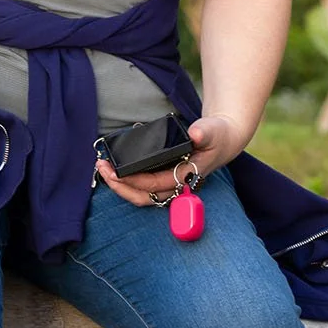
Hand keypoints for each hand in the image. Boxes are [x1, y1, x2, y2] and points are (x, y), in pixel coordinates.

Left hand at [93, 113, 251, 208]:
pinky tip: (115, 169)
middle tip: (103, 170)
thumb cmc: (218, 136)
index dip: (135, 180)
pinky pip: (144, 187)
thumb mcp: (214, 131)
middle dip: (121, 187)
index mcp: (188, 176)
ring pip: (143, 196)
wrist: (223, 140)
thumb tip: (195, 135)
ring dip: (121, 186)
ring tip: (104, 169)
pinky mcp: (166, 179)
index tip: (117, 171)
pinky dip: (128, 181)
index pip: (157, 184)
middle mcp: (178, 185)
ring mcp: (172, 184)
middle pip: (145, 197)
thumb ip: (205, 132)